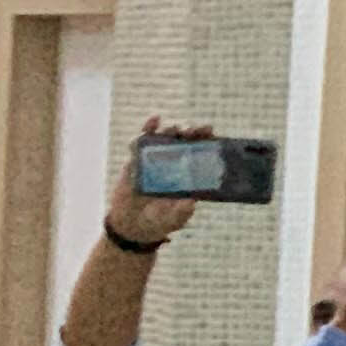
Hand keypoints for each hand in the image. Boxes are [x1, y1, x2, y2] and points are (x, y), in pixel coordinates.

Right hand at [106, 113, 207, 247]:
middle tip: (197, 130)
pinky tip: (154, 120)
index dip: (209, 141)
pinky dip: (148, 129)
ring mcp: (156, 160)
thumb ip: (182, 212)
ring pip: (167, 137)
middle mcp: (176, 163)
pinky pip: (142, 141)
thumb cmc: (159, 221)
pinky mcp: (137, 160)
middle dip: (193, 132)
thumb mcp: (175, 219)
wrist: (132, 225)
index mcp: (191, 174)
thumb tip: (191, 202)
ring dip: (173, 130)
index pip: (203, 153)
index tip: (213, 135)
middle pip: (187, 141)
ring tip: (176, 129)